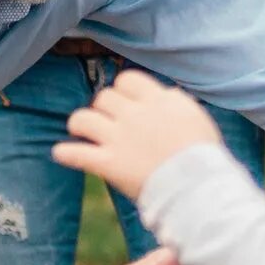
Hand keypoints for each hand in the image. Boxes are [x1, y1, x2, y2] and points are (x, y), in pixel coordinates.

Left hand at [53, 69, 222, 200]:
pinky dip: (65, 154)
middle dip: (103, 108)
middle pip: (104, 97)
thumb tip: (164, 94)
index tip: (126, 102)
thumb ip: (175, 103)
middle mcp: (134, 114)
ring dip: (79, 125)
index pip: (127, 80)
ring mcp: (119, 139)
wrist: (198, 185)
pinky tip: (60, 154)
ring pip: (82, 119)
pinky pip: (76, 154)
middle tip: (107, 122)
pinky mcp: (108, 164)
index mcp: (157, 100)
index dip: (123, 90)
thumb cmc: (204, 155)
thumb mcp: (196, 117)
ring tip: (81, 132)